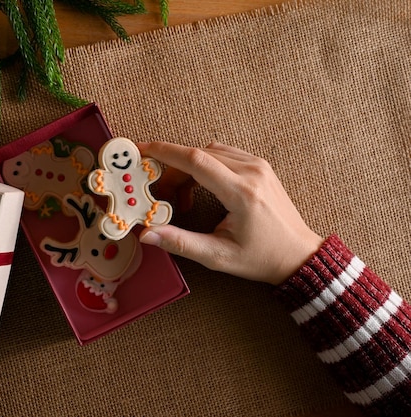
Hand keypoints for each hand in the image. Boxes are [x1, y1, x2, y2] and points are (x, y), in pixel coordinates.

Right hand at [137, 141, 322, 284]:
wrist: (299, 255)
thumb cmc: (262, 258)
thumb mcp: (218, 256)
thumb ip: (180, 242)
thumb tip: (147, 233)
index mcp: (241, 193)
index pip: (196, 160)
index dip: (164, 152)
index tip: (142, 150)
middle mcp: (252, 172)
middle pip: (198, 155)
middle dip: (172, 170)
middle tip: (161, 195)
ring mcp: (258, 165)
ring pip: (210, 152)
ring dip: (188, 169)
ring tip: (182, 198)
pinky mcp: (260, 166)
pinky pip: (223, 154)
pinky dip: (204, 166)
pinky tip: (200, 188)